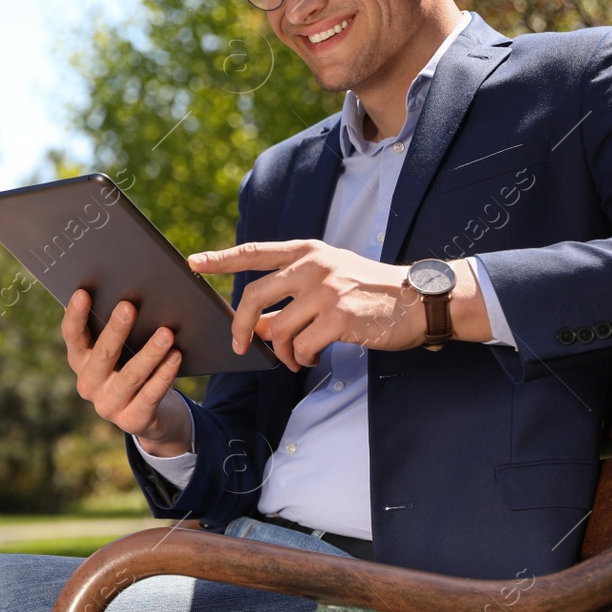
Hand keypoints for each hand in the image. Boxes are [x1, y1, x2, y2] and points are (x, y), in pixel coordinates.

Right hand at [60, 290, 188, 448]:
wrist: (151, 415)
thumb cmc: (132, 367)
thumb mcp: (120, 350)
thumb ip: (114, 328)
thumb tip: (125, 291)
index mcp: (80, 361)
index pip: (72, 336)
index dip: (76, 315)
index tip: (83, 292)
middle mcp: (88, 384)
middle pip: (102, 354)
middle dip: (116, 329)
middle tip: (129, 305)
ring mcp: (108, 406)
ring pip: (130, 376)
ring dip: (150, 353)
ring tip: (167, 333)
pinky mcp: (132, 421)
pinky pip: (150, 395)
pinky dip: (164, 375)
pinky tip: (176, 356)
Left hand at [188, 240, 480, 370]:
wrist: (418, 302)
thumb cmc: (369, 294)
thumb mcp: (328, 284)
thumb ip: (291, 298)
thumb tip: (255, 326)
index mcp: (307, 252)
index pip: (254, 252)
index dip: (220, 259)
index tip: (193, 264)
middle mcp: (313, 266)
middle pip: (254, 296)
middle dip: (240, 326)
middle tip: (239, 345)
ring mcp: (326, 290)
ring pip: (278, 330)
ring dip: (282, 352)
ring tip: (298, 357)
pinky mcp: (338, 317)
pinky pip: (301, 346)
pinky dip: (302, 359)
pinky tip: (314, 358)